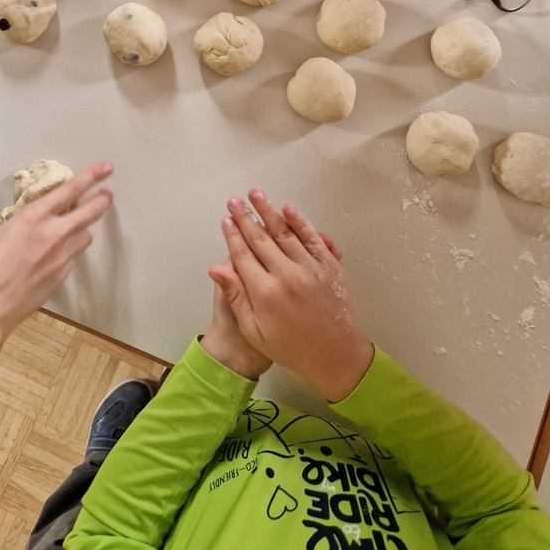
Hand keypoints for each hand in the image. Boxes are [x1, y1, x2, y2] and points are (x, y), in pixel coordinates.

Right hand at [0, 162, 113, 403]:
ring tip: (79, 224)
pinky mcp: (60, 279)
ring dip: (84, 227)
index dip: (91, 177)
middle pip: (89, 213)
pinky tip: (57, 253)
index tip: (106, 168)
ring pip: (84, 236)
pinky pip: (72, 259)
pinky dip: (69, 251)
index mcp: (34, 218)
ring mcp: (60, 259)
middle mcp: (53, 235)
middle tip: (107, 193)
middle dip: (101, 200)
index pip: (70, 190)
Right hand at [209, 190, 372, 402]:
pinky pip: (311, 239)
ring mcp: (309, 269)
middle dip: (245, 217)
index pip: (242, 255)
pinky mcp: (329, 267)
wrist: (334, 355)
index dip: (232, 235)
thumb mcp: (254, 330)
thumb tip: (215, 268)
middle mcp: (286, 275)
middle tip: (234, 200)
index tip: (225, 219)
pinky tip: (288, 209)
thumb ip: (236, 296)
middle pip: (261, 238)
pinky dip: (299, 223)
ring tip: (256, 194)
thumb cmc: (289, 347)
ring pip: (285, 233)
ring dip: (269, 211)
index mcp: (264, 292)